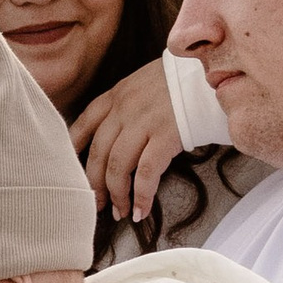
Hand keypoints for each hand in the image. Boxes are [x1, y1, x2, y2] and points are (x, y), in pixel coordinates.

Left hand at [69, 56, 182, 225]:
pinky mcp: (166, 135)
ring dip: (116, 195)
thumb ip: (129, 103)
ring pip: (117, 167)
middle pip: (97, 153)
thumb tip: (120, 132)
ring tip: (119, 212)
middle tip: (96, 203)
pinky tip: (141, 211)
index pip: (84, 124)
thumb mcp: (145, 82)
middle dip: (94, 184)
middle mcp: (124, 109)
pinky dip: (141, 196)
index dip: (73, 150)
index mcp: (117, 95)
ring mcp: (144, 122)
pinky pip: (147, 173)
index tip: (68, 169)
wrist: (214, 70)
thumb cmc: (184, 79)